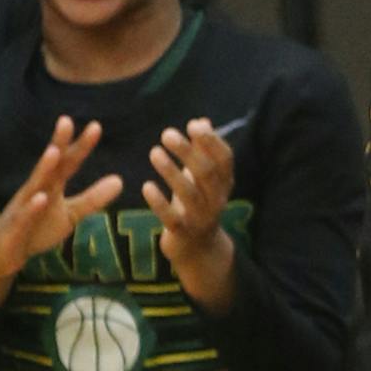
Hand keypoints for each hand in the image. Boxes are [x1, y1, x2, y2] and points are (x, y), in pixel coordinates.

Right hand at [0, 119, 120, 302]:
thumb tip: (120, 180)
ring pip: (34, 184)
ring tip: (54, 151)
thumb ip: (93, 198)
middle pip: (50, 165)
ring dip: (43, 168)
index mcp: (51, 185)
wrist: (7, 253)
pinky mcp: (16, 226)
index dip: (81, 146)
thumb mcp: (70, 213)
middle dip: (57, 143)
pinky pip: (25, 215)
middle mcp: (36, 189)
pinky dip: (33, 207)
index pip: (68, 162)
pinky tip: (41, 198)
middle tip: (66, 120)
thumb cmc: (37, 228)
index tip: (96, 126)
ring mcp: (24, 206)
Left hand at [146, 119, 237, 307]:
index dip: (212, 142)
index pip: (225, 160)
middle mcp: (217, 200)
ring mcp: (201, 218)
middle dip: (188, 152)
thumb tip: (202, 121)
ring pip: (189, 194)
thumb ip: (203, 151)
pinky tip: (146, 186)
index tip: (193, 125)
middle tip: (166, 134)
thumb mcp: (202, 178)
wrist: (198, 249)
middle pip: (206, 173)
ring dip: (171, 172)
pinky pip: (172, 218)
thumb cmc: (197, 204)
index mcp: (223, 183)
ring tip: (154, 153)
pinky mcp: (183, 233)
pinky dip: (159, 203)